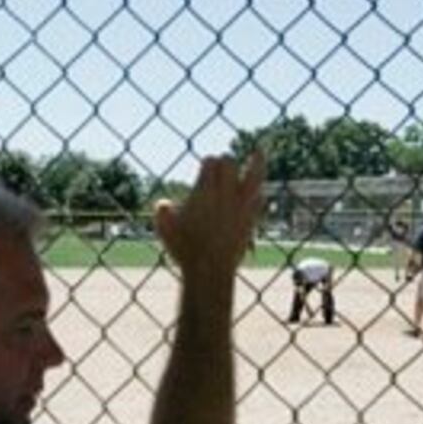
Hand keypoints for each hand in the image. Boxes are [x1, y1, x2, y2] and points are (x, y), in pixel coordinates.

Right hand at [153, 152, 264, 279]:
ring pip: (254, 175)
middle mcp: (226, 193)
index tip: (203, 171)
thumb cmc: (184, 249)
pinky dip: (257, 193)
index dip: (207, 164)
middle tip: (221, 170)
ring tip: (259, 152)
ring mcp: (242, 205)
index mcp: (205, 190)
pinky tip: (257, 192)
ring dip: (256, 162)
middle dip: (224, 162)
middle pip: (229, 162)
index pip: (210, 161)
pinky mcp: (251, 219)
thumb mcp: (164, 229)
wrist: (210, 270)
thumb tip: (163, 204)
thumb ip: (162, 211)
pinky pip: (260, 199)